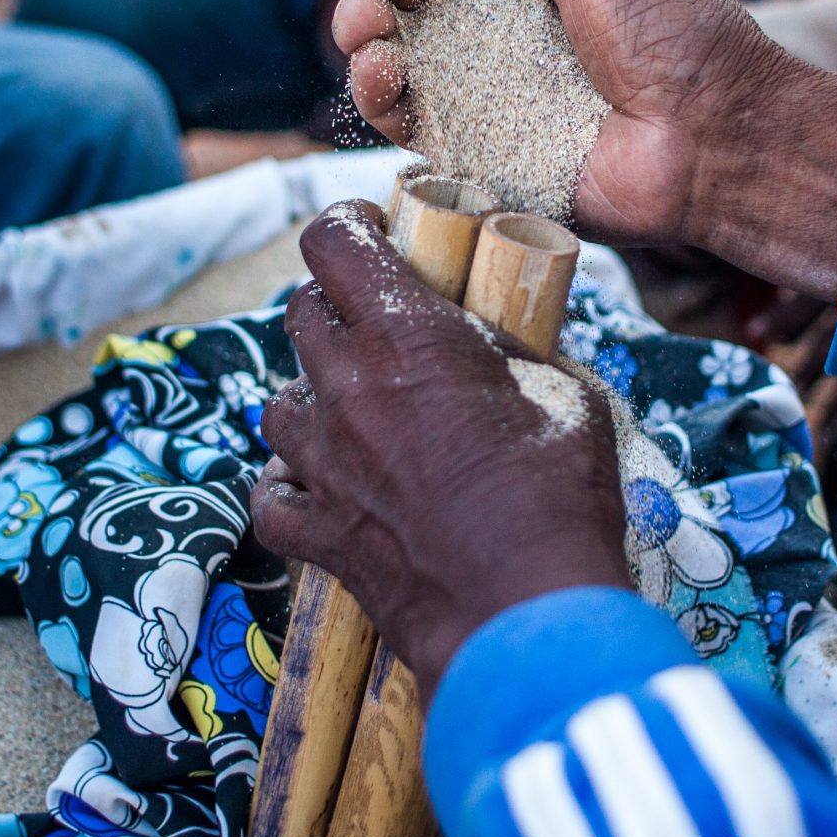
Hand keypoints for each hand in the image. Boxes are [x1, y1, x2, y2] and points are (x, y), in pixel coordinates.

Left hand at [249, 204, 628, 698]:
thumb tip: (509, 346)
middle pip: (300, 313)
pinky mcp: (317, 532)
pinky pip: (271, 496)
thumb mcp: (566, 397)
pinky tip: (319, 487)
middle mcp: (346, 389)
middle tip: (375, 320)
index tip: (372, 229)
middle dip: (334, 304)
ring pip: (277, 404)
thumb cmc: (559, 497)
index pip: (333, 242)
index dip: (347, 224)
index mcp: (407, 337)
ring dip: (311, 397)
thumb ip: (520, 356)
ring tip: (353, 411)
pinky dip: (288, 487)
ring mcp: (321, 464)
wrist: (525, 612)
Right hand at [331, 0, 836, 297]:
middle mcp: (496, 28)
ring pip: (388, 53)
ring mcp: (481, 92)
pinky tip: (379, 67)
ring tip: (367, 18)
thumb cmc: (667, 26)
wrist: (707, 129)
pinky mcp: (474, 151)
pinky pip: (404, 123)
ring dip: (357, 24)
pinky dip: (373, 94)